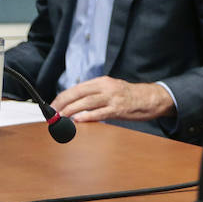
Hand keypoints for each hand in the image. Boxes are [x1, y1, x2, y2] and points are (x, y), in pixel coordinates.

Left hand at [52, 76, 173, 122]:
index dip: (62, 97)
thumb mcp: (110, 89)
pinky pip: (100, 112)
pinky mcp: (119, 109)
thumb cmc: (129, 96)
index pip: (77, 88)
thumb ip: (94, 95)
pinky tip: (78, 120)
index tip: (52, 106)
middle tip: (52, 113)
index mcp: (102, 81)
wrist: (150, 98)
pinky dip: (87, 116)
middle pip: (79, 93)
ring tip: (60, 117)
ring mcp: (113, 97)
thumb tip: (74, 105)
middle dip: (63, 103)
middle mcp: (106, 87)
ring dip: (71, 110)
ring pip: (87, 102)